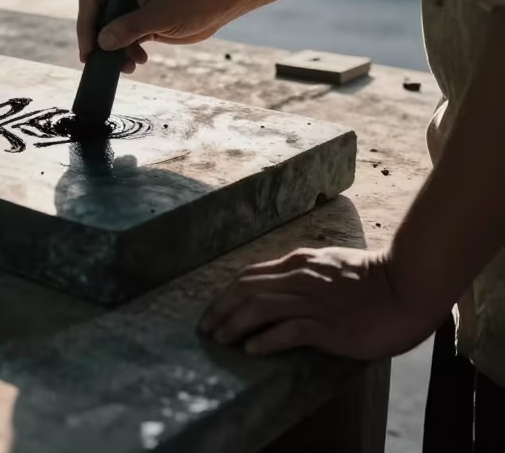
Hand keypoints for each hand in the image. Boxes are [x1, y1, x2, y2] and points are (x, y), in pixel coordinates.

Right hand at [77, 0, 235, 72]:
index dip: (86, 23)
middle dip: (102, 42)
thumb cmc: (193, 1)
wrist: (220, 6)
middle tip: (100, 64)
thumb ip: (130, 28)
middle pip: (99, 18)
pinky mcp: (143, 23)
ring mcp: (133, 7)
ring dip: (117, 51)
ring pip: (112, 33)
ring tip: (129, 66)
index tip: (88, 48)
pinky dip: (129, 52)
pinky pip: (126, 40)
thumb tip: (102, 42)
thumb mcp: (160, 15)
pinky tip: (140, 61)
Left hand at [198, 247, 443, 359]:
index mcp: (298, 262)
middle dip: (221, 309)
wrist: (407, 287)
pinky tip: (252, 350)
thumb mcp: (327, 264)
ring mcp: (313, 301)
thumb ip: (301, 271)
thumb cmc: (372, 278)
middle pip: (246, 290)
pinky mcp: (328, 325)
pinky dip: (266, 339)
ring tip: (221, 339)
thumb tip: (275, 283)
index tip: (213, 309)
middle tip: (207, 328)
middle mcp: (299, 278)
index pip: (249, 275)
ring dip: (235, 324)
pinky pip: (288, 331)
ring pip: (260, 308)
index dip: (226, 293)